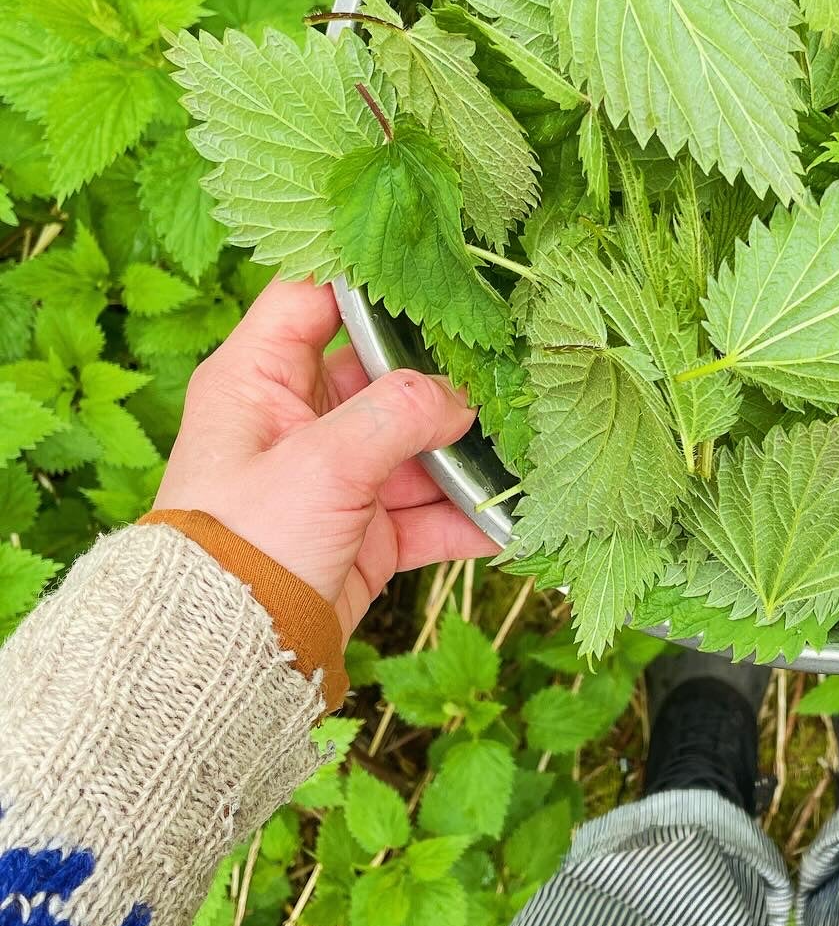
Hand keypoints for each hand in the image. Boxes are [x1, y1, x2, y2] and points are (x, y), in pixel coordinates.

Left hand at [153, 277, 495, 640]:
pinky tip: (513, 515)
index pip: (313, 297)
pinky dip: (467, 516)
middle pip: (383, 373)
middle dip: (445, 373)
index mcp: (257, 380)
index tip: (435, 265)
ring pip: (415, 445)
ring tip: (526, 437)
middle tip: (506, 354)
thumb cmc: (244, 545)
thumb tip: (461, 397)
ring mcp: (334, 478)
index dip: (368, 277)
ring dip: (467, 450)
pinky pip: (427, 513)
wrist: (224, 659)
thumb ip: (399, 413)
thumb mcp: (322, 462)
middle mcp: (297, 421)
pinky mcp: (363, 533)